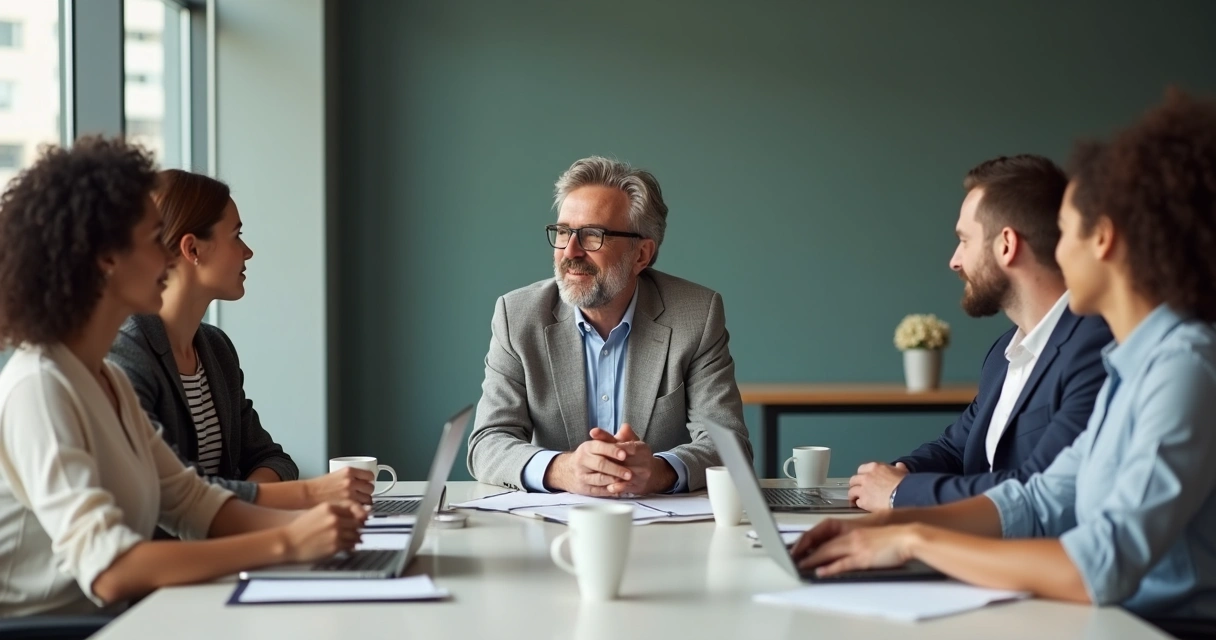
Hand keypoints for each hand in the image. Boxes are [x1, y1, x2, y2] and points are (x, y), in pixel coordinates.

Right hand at [282, 502, 366, 562]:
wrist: (288, 542)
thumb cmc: (299, 528)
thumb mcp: (317, 512)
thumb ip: (334, 511)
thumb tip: (351, 513)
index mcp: (329, 507)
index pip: (353, 508)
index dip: (358, 514)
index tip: (361, 517)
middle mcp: (334, 519)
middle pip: (357, 521)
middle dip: (358, 526)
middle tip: (358, 529)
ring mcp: (335, 532)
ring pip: (356, 534)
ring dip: (356, 537)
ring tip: (353, 538)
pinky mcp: (335, 546)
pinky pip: (350, 545)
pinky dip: (351, 546)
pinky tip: (348, 545)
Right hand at [304, 468, 374, 505]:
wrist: (308, 494)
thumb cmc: (320, 486)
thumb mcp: (336, 474)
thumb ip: (350, 477)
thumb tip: (363, 481)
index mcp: (348, 471)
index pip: (369, 475)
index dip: (370, 480)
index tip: (369, 483)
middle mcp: (350, 482)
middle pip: (370, 488)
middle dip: (368, 492)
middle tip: (363, 494)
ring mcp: (349, 494)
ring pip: (368, 500)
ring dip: (366, 503)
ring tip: (360, 504)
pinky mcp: (347, 506)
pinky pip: (361, 509)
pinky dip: (361, 511)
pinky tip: (357, 511)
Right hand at [545, 438, 633, 496]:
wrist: (568, 471)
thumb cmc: (590, 456)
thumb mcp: (598, 444)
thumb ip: (614, 437)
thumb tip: (626, 427)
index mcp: (587, 447)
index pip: (600, 446)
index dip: (613, 450)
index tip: (625, 454)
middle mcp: (583, 460)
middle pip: (600, 464)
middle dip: (616, 469)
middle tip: (629, 473)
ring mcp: (582, 475)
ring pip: (599, 479)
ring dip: (613, 481)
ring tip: (625, 482)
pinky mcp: (584, 488)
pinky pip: (597, 491)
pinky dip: (608, 491)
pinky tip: (618, 490)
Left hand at [588, 424, 675, 494]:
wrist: (653, 474)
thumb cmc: (636, 456)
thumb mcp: (630, 443)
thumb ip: (624, 435)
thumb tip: (624, 426)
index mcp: (641, 447)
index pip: (628, 446)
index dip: (615, 446)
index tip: (599, 441)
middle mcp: (644, 460)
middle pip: (625, 461)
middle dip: (609, 461)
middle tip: (595, 461)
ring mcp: (642, 474)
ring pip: (626, 474)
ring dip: (612, 475)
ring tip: (597, 475)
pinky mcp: (640, 486)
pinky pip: (628, 487)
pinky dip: (618, 487)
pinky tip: (609, 488)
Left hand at [795, 524, 922, 577]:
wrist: (906, 538)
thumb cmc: (889, 538)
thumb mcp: (866, 536)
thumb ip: (852, 540)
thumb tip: (838, 551)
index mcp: (849, 530)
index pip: (821, 534)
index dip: (806, 541)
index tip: (796, 548)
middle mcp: (850, 536)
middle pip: (822, 543)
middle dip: (804, 551)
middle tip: (792, 558)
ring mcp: (856, 546)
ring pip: (828, 552)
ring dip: (812, 559)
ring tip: (800, 565)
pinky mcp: (863, 557)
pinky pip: (843, 563)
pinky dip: (830, 568)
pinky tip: (820, 571)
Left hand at [848, 462, 907, 511]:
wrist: (904, 496)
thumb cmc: (905, 483)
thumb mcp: (903, 472)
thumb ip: (898, 468)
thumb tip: (899, 465)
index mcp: (874, 467)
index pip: (861, 469)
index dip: (863, 475)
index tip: (865, 479)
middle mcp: (865, 477)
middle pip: (853, 480)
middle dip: (855, 485)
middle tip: (859, 490)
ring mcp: (863, 489)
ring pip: (851, 491)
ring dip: (853, 495)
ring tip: (856, 500)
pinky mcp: (863, 501)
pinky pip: (857, 502)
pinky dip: (859, 504)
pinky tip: (863, 507)